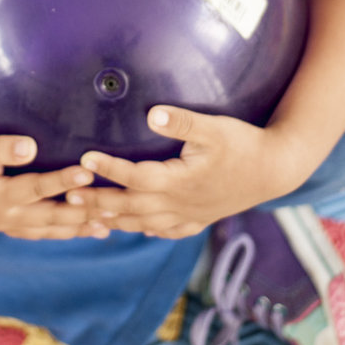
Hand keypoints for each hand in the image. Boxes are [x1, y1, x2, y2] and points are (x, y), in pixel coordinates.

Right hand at [0, 128, 106, 238]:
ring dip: (76, 229)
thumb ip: (1, 147)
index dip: (63, 181)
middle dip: (81, 213)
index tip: (87, 173)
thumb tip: (29, 147)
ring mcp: (7, 224)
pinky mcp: (8, 223)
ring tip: (106, 228)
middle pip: (50, 218)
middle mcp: (7, 217)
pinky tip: (77, 230)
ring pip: (48, 230)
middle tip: (112, 211)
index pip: (37, 188)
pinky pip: (40, 233)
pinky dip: (60, 232)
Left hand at [66, 106, 305, 238]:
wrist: (276, 169)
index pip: (135, 177)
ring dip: (115, 220)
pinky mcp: (200, 218)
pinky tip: (138, 229)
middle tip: (68, 195)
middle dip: (98, 202)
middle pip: (131, 207)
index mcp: (180, 181)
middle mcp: (180, 203)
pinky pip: (168, 231)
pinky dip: (148, 231)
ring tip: (88, 217)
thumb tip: (151, 113)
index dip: (109, 168)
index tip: (83, 158)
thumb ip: (182, 121)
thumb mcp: (214, 127)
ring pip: (145, 224)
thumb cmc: (244, 143)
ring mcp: (190, 214)